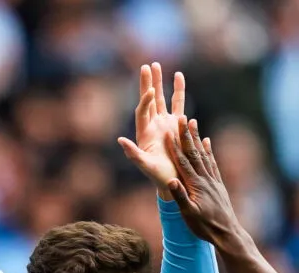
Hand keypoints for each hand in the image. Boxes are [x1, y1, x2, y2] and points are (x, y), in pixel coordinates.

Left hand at [117, 62, 185, 197]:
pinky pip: (178, 103)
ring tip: (157, 65)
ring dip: (159, 82)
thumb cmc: (158, 176)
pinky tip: (178, 75)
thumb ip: (133, 154)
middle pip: (149, 100)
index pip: (142, 111)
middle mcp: (153, 125)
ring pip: (162, 98)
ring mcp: (165, 123)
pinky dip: (178, 90)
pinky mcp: (177, 124)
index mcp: (144, 133)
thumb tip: (120, 140)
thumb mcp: (145, 166)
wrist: (174, 180)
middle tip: (146, 66)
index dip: (145, 101)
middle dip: (148, 83)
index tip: (150, 92)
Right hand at [163, 116, 239, 245]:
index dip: (175, 147)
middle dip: (187, 135)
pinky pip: (211, 163)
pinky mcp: (218, 183)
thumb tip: (170, 181)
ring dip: (197, 138)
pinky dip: (208, 150)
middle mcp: (205, 179)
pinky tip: (206, 142)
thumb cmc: (205, 226)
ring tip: (193, 123)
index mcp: (196, 185)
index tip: (169, 132)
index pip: (183, 163)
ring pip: (203, 155)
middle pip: (194, 153)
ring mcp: (213, 180)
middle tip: (183, 118)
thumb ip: (180, 197)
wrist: (227, 233)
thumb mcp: (189, 214)